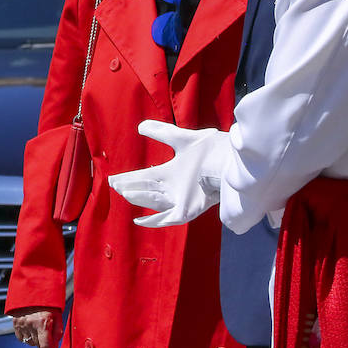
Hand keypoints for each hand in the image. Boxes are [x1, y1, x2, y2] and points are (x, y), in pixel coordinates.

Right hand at [9, 306, 61, 347]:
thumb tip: (55, 344)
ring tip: (39, 329)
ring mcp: (22, 323)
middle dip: (46, 343)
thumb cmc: (47, 301)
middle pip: (39, 345)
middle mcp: (31, 324)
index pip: (46, 346)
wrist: (33, 288)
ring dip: (36, 340)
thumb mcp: (57, 315)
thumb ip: (58, 331)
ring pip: (30, 342)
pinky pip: (21, 338)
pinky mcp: (15, 322)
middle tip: (49, 334)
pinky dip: (27, 337)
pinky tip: (31, 329)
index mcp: (43, 322)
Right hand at [107, 120, 228, 227]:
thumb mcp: (183, 138)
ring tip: (124, 192)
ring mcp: (182, 199)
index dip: (129, 178)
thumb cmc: (213, 150)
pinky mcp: (189, 209)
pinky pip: (168, 218)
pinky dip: (154, 221)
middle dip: (129, 188)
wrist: (234, 161)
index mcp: (173, 172)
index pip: (145, 177)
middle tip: (112, 186)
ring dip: (138, 198)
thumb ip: (161, 132)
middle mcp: (175, 187)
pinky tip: (140, 221)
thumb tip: (139, 126)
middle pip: (146, 190)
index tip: (112, 179)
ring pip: (153, 202)